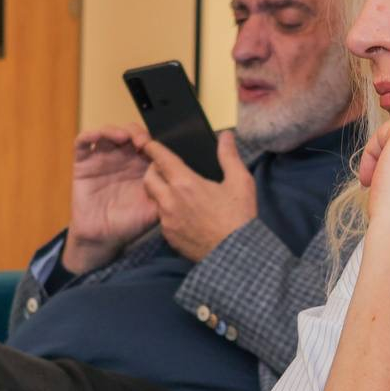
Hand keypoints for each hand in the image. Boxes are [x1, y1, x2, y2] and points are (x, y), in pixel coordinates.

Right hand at [63, 123, 158, 273]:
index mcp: (141, 166)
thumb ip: (167, 192)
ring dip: (115, 130)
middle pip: (129, 134)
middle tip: (141, 141)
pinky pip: (82, 144)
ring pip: (108, 133)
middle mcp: (123, 159)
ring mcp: (103, 160)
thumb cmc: (131, 223)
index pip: (148, 144)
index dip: (152, 141)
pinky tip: (96, 137)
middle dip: (136, 133)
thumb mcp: (156, 207)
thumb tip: (178, 176)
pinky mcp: (83, 164)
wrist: (104, 238)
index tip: (154, 147)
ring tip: (122, 138)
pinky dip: (88, 135)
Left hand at [141, 131, 256, 262]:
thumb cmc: (239, 217)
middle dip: (153, 169)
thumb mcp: (240, 182)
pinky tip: (183, 213)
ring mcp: (166, 220)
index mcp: (185, 183)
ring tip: (175, 190)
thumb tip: (225, 136)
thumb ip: (229, 156)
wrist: (235, 254)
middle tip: (165, 168)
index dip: (154, 148)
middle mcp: (170, 200)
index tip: (150, 143)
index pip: (161, 158)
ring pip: (154, 199)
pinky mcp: (168, 236)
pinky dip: (167, 211)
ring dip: (160, 191)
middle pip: (148, 178)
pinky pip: (162, 218)